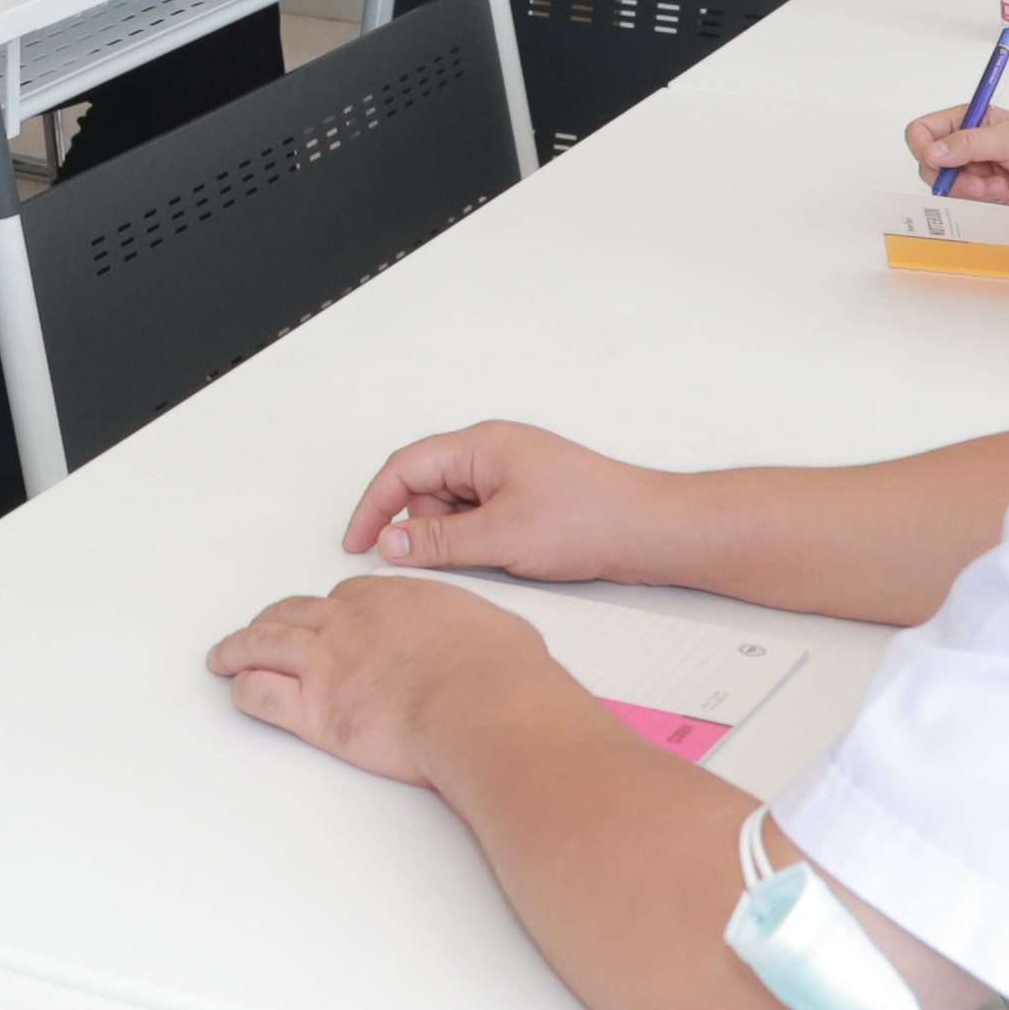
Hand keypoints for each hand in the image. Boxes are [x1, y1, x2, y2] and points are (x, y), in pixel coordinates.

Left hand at [206, 574, 569, 786]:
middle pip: (296, 613)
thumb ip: (471, 631)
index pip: (347, 596)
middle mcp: (351, 622)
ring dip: (239, 647)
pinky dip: (245, 690)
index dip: (332, 610)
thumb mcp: (493, 629)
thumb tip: (483, 644)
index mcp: (394, 598)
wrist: (482, 703)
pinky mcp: (316, 710)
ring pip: (265, 644)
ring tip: (223, 654)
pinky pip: (263, 693)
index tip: (328, 620)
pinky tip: (237, 690)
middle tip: (262, 626)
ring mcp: (328, 664)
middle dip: (274, 619)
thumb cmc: (499, 672)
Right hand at [339, 420, 661, 580]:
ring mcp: (512, 476)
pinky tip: (498, 561)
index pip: (405, 468)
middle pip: (427, 486)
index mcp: (481, 445)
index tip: (358, 542)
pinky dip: (476, 540)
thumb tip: (392, 545)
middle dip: (420, 527)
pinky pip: (481, 516)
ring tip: (484, 561)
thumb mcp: (500, 538)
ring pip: (454, 506)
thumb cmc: (591, 519)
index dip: (374, 506)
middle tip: (427, 564)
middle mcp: (493, 453)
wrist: (651, 531)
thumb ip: (438, 542)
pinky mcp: (528, 499)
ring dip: (452, 537)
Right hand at [905, 107, 1008, 227]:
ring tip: (996, 186)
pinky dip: (981, 201)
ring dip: (968, 189)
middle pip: (930, 163)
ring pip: (947, 187)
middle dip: (950, 175)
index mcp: (969, 121)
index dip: (923, 146)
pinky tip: (1003, 193)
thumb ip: (969, 144)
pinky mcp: (987, 195)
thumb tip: (934, 151)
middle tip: (975, 177)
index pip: (924, 131)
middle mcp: (968, 146)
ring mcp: (976, 172)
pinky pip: (966, 204)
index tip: (937, 159)